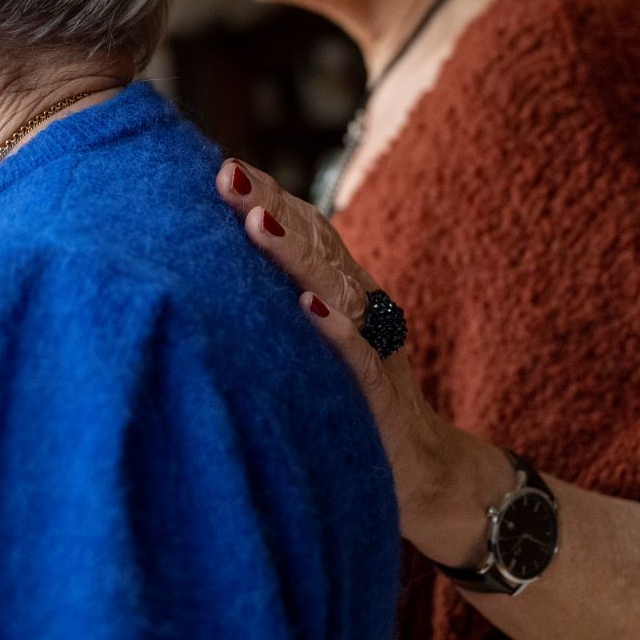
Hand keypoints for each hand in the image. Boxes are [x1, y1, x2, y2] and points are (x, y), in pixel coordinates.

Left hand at [215, 159, 516, 564]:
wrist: (424, 473)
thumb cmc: (354, 400)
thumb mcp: (315, 345)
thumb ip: (284, 304)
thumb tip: (214, 272)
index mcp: (344, 291)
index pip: (306, 231)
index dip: (270, 196)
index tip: (222, 166)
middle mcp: (363, 306)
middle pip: (318, 245)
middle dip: (273, 206)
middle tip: (228, 176)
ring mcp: (376, 346)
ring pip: (336, 288)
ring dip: (297, 254)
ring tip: (256, 223)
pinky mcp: (383, 395)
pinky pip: (361, 356)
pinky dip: (339, 330)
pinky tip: (309, 309)